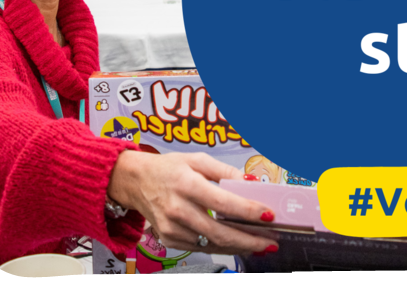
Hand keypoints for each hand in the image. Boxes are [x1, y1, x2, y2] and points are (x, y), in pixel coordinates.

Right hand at [107, 151, 278, 254]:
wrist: (135, 182)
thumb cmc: (168, 168)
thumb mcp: (197, 159)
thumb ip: (226, 171)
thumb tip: (252, 181)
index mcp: (187, 185)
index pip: (223, 202)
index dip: (248, 210)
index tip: (269, 214)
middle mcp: (178, 209)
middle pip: (220, 232)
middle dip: (250, 240)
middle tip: (271, 241)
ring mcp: (172, 228)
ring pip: (213, 244)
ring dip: (240, 246)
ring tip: (261, 243)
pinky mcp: (170, 239)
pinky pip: (202, 246)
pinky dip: (222, 246)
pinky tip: (238, 243)